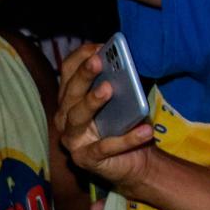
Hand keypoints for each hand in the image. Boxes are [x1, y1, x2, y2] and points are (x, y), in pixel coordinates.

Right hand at [57, 43, 157, 193]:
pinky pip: (105, 147)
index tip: (98, 46)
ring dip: (93, 101)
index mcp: (70, 98)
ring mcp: (72, 139)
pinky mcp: (85, 159)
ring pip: (78, 117)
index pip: (67, 72)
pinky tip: (145, 130)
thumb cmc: (123, 126)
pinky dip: (126, 139)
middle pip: (71, 92)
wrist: (135, 163)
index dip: (80, 58)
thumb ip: (120, 85)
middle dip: (84, 75)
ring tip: (109, 89)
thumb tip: (125, 65)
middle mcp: (65, 117)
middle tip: (99, 61)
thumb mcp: (122, 102)